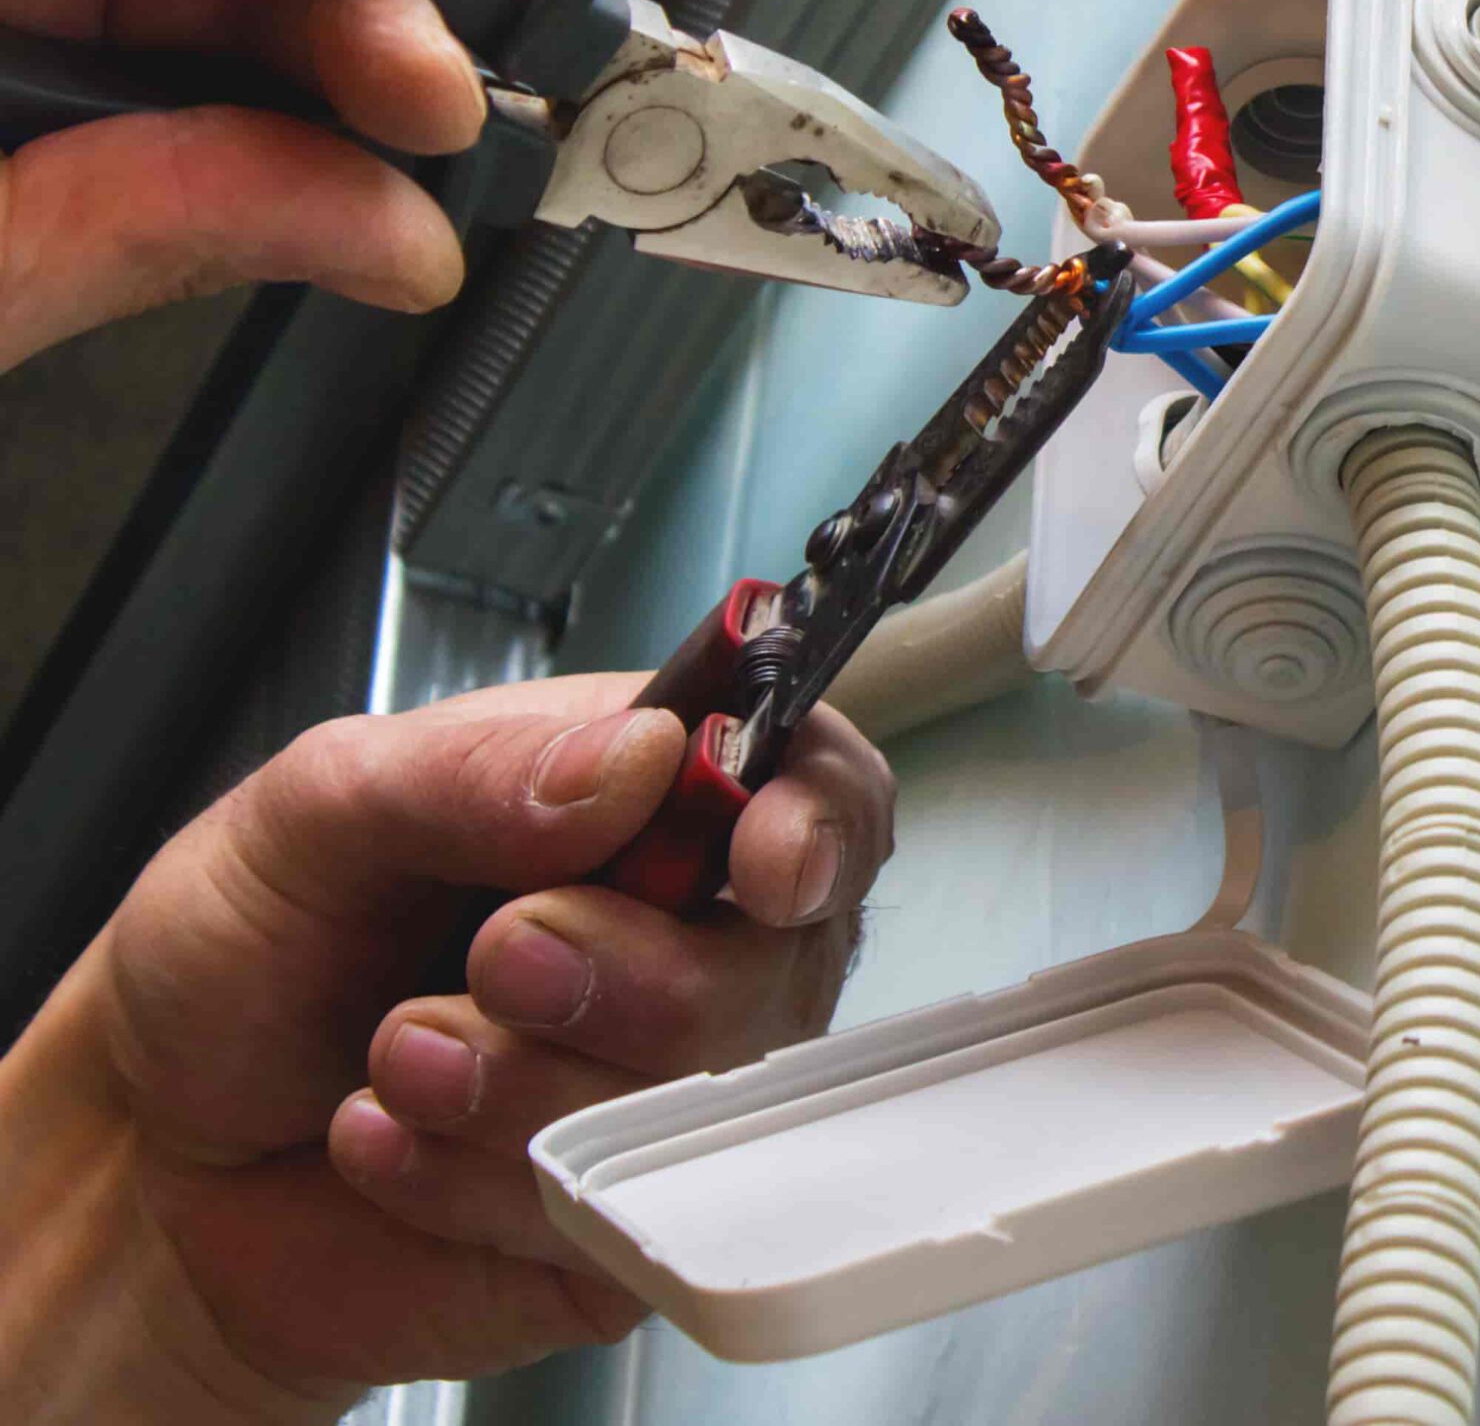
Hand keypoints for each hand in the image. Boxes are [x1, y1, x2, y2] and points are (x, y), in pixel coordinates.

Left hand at [0, 675, 894, 1419]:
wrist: (157, 1143)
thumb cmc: (253, 949)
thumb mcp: (319, 806)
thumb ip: (475, 767)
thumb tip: (639, 759)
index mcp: (652, 798)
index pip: (818, 786)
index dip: (817, 824)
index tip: (759, 863)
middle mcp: (690, 936)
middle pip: (777, 961)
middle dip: (627, 968)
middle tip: (494, 950)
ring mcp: (667, 1088)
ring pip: (693, 1101)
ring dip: (518, 1082)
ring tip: (399, 1050)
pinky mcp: (622, 1227)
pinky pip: (611, 1222)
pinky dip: (471, 1182)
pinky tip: (394, 1140)